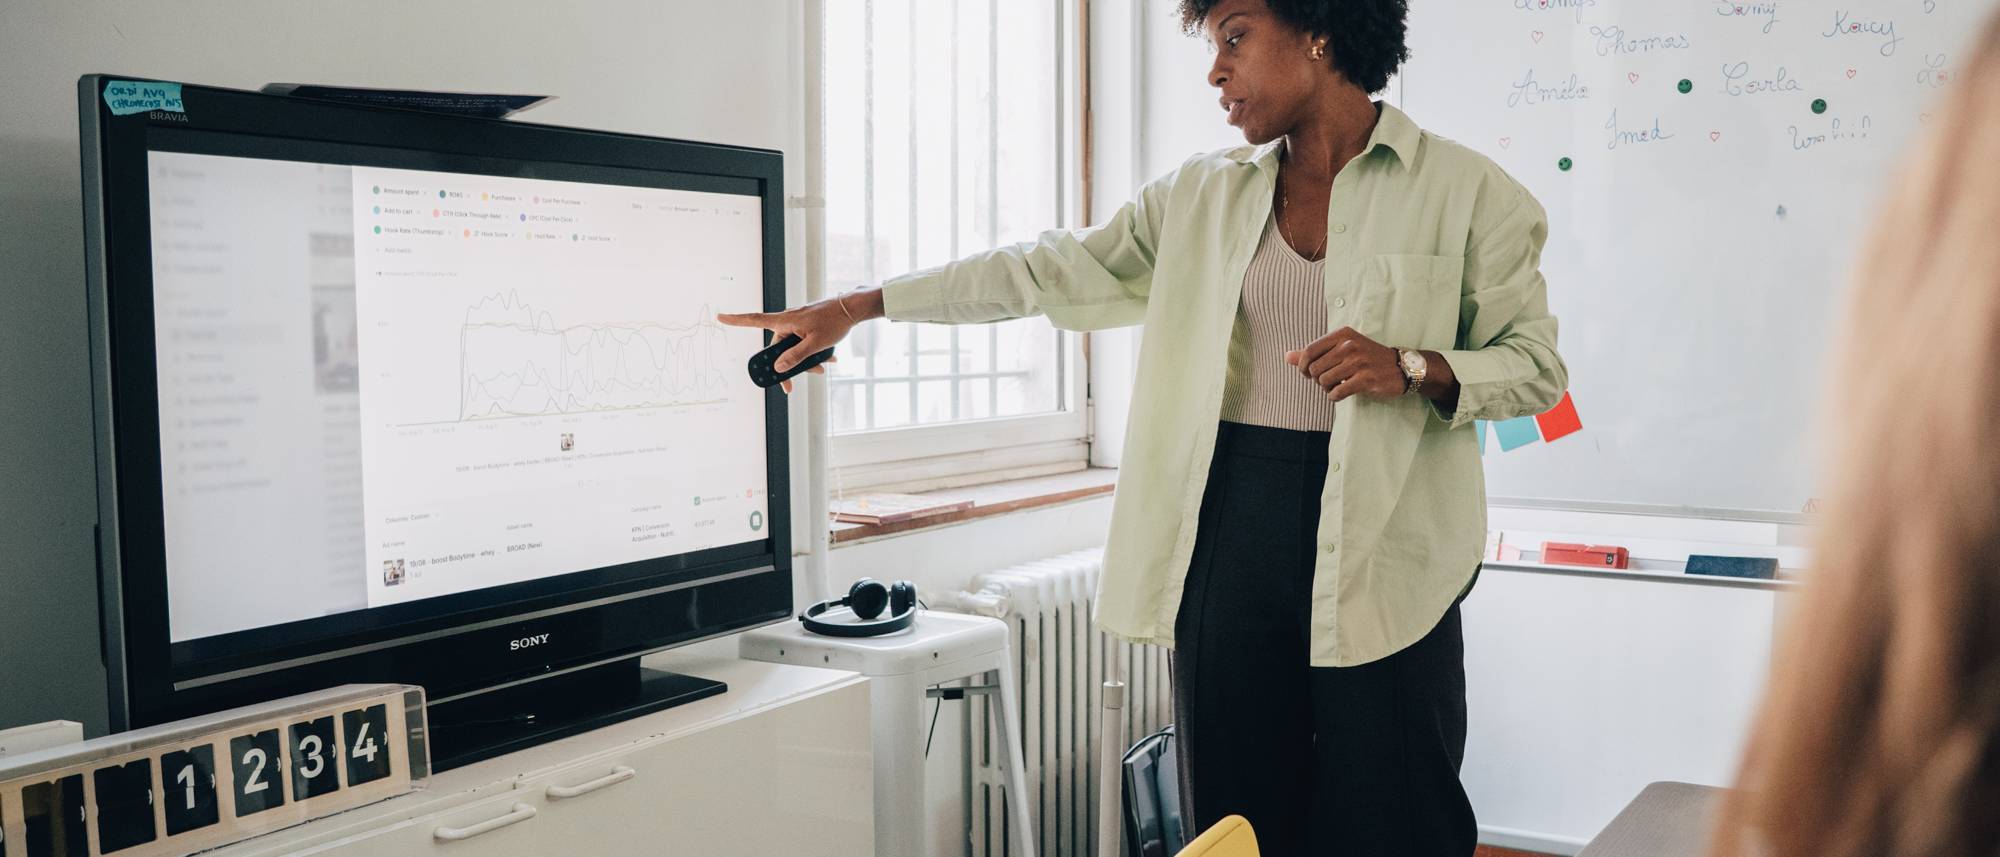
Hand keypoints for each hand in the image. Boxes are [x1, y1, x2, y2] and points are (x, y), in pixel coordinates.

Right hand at [718, 292, 870, 392]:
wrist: (854, 308)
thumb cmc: (834, 322)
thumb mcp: (815, 344)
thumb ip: (795, 357)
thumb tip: (778, 368)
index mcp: (786, 321)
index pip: (755, 320)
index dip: (736, 320)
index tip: (719, 317)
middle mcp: (789, 321)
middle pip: (778, 347)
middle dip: (787, 365)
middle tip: (791, 387)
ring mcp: (798, 323)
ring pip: (794, 347)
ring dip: (806, 360)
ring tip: (823, 367)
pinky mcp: (808, 325)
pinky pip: (804, 342)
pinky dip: (814, 351)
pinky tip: (830, 358)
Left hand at [1285, 327, 1405, 401]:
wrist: (1399, 367)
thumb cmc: (1366, 358)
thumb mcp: (1342, 349)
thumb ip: (1314, 353)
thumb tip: (1287, 357)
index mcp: (1342, 334)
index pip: (1310, 350)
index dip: (1303, 366)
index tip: (1308, 373)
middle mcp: (1350, 345)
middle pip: (1316, 368)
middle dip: (1317, 379)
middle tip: (1328, 381)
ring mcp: (1359, 362)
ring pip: (1325, 381)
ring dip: (1327, 388)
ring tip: (1336, 386)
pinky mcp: (1366, 379)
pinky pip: (1337, 392)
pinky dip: (1335, 396)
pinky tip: (1342, 392)